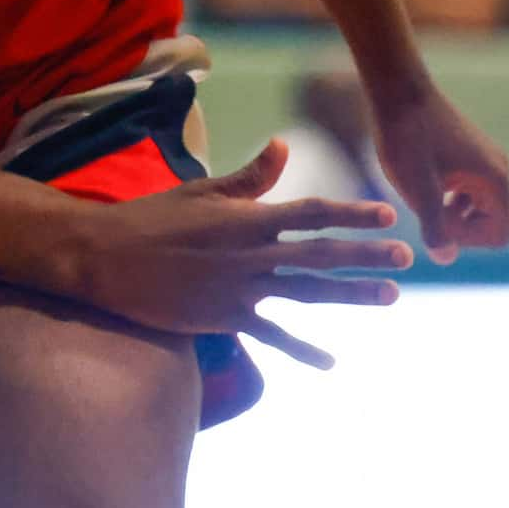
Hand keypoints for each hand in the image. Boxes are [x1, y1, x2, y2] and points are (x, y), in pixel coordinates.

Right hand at [66, 141, 414, 366]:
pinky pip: (272, 335)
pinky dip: (302, 350)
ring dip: (352, 295)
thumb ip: (247, 178)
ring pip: (308, 292)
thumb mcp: (199, 191)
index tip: (388, 215)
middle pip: (321, 253)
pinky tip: (329, 360)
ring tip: (388, 296)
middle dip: (367, 254)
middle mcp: (250, 252)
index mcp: (246, 217)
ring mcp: (238, 288)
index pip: (312, 212)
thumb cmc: (149, 218)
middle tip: (406, 257)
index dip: (352, 213)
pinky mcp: (221, 317)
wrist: (102, 256)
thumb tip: (284, 147)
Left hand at [371, 83, 508, 264]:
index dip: (469, 240)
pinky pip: (469, 188)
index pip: (501, 234)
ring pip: (479, 205)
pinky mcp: (469, 152)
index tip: (435, 222)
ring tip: (421, 198)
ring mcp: (485, 159)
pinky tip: (422, 185)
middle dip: (461, 227)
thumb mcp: (417, 189)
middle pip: (493, 221)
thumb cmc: (407, 138)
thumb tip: (446, 259)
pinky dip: (449, 195)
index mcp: (494, 180)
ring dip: (453, 212)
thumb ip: (435, 227)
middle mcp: (497, 169)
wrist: (397, 90)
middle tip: (425, 212)